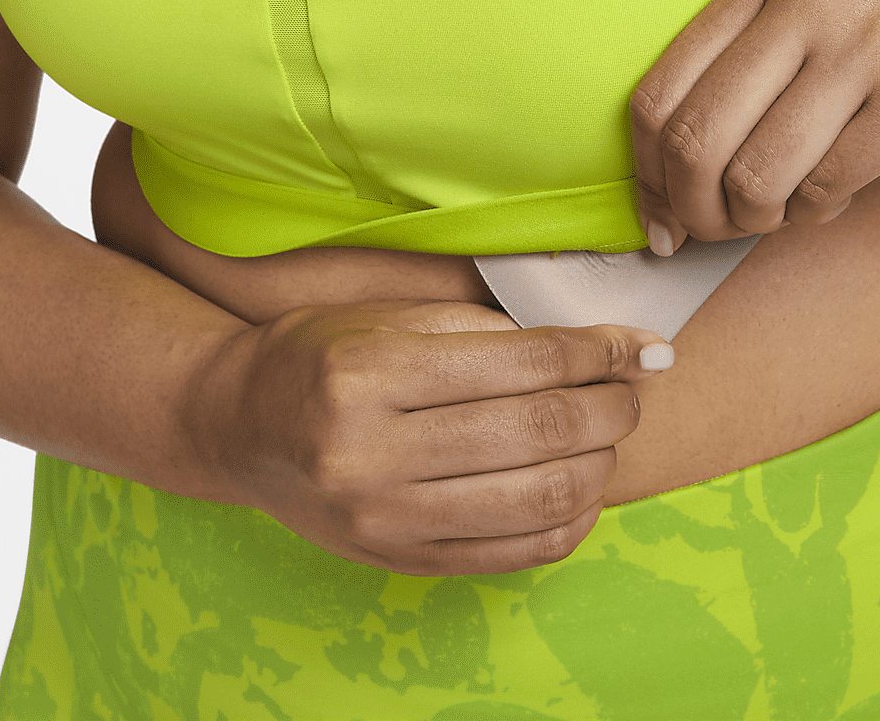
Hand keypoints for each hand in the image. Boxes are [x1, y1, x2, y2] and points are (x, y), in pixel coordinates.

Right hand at [183, 298, 672, 574]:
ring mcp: (385, 519)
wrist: (238, 425)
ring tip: (613, 433)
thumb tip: (581, 346)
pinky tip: (582, 490)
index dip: (596, 351)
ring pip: (535, 499)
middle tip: (636, 384)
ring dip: (599, 464)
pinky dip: (566, 523)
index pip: (520, 363)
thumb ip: (477, 328)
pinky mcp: (397, 561)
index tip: (641, 342)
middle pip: (537, 432)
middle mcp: (374, 454)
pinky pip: (511, 553)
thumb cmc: (315, 355)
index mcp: (370, 376)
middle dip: (609, 405)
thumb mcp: (383, 318)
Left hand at [630, 0, 879, 247]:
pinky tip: (829, 199)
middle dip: (688, 209)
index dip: (644, 170)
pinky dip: (814, 212)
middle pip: (694, 141)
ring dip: (751, 220)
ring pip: (755, 176)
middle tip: (701, 233)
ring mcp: (861, 51)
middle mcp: (803, 6)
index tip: (656, 210)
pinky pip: (828, 187)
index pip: (660, 91)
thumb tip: (675, 160)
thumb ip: (751, 47)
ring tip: (771, 216)